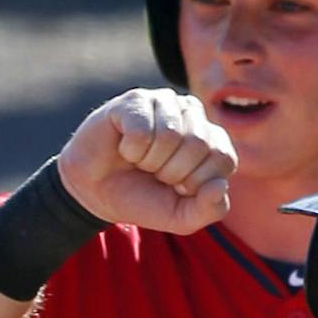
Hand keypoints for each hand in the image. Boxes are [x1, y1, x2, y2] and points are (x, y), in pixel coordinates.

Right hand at [59, 89, 234, 234]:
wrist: (93, 193)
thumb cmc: (141, 198)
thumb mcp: (180, 217)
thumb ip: (210, 210)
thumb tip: (219, 186)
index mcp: (211, 140)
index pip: (224, 159)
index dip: (195, 183)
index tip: (175, 187)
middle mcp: (192, 114)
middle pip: (198, 144)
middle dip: (170, 173)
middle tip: (153, 173)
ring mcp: (165, 102)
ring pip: (171, 134)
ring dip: (149, 161)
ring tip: (138, 160)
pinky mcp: (136, 100)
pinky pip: (142, 130)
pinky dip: (130, 150)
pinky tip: (124, 148)